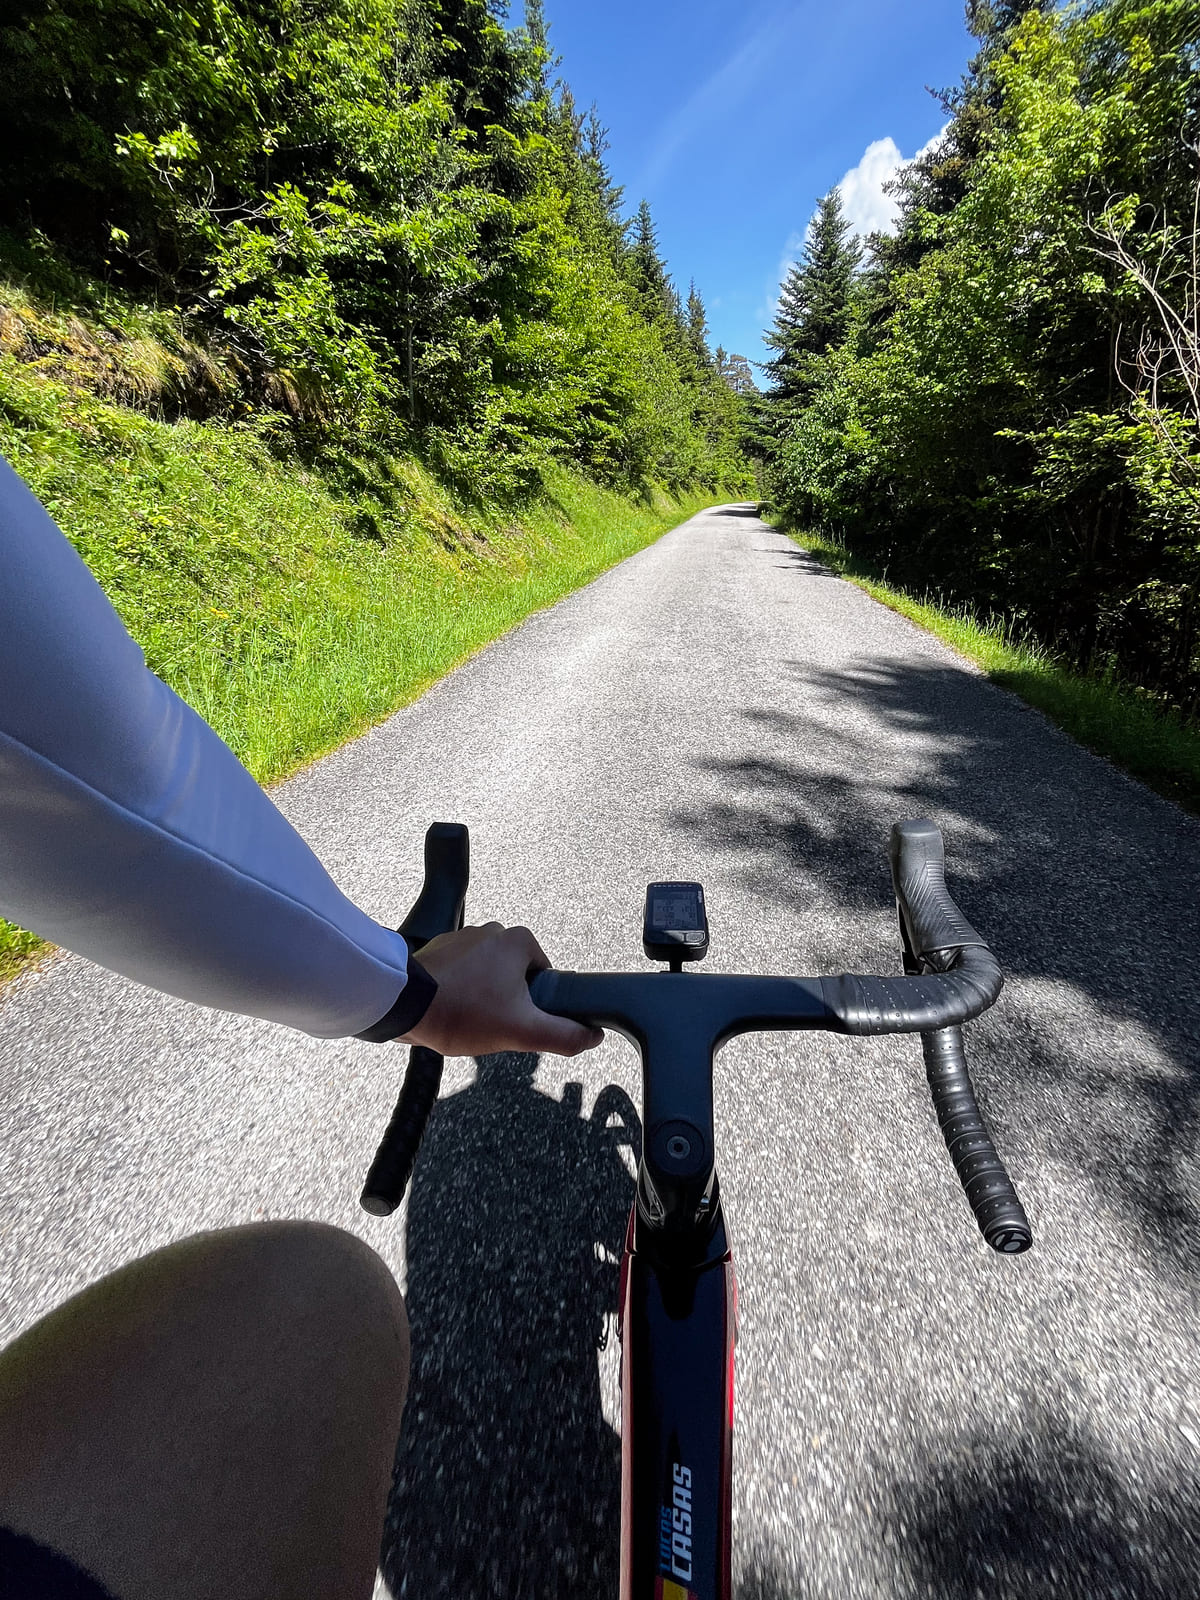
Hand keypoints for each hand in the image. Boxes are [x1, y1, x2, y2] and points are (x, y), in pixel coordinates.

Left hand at [399, 922, 604, 1058]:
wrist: (403, 1005)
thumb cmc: (462, 1012)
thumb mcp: (522, 1031)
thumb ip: (564, 1035)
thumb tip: (592, 1036)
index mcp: (519, 941)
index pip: (545, 977)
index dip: (536, 1005)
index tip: (517, 1021)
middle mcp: (493, 930)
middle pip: (515, 977)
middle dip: (507, 1002)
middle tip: (491, 1024)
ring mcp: (462, 937)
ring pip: (488, 976)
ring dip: (481, 998)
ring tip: (466, 1019)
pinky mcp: (438, 949)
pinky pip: (461, 974)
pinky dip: (459, 992)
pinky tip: (449, 1011)